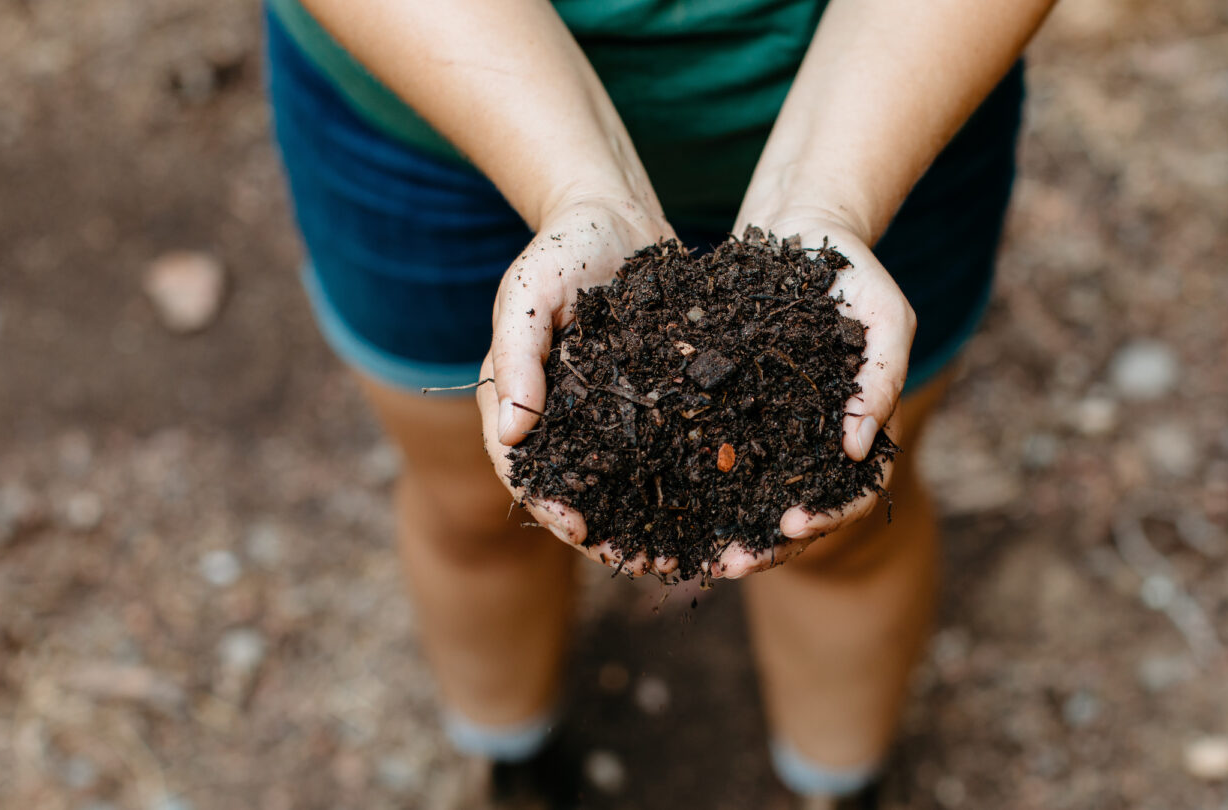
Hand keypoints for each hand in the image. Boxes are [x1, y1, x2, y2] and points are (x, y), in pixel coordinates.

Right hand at [475, 197, 678, 575]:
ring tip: (682, 559)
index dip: (549, 504)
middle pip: (578, 493)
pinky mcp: (651, 404)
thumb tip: (510, 434)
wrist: (612, 215)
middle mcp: (563, 420)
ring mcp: (608, 416)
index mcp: (519, 402)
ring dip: (649, 526)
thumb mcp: (530, 294)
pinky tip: (718, 511)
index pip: (525, 469)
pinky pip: (666, 453)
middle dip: (607, 536)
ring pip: (625, 485)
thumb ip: (517, 357)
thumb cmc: (560, 250)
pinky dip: (686, 485)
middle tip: (641, 565)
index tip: (576, 528)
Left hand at [712, 209, 915, 578]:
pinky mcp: (728, 409)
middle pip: (796, 512)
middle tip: (730, 564)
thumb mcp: (885, 316)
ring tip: (694, 555)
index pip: (853, 493)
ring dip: (725, 532)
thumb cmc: (854, 272)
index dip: (827, 516)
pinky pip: (710, 456)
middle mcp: (812, 441)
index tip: (793, 523)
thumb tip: (859, 451)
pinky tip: (659, 504)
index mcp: (858, 431)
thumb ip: (881, 380)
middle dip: (766, 546)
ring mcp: (770, 429)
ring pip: (749, 498)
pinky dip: (691, 487)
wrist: (800, 228)